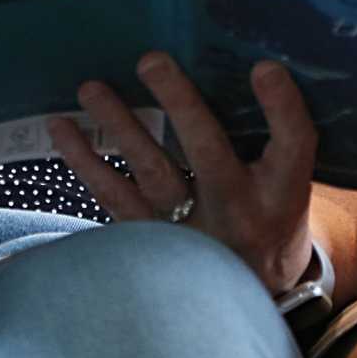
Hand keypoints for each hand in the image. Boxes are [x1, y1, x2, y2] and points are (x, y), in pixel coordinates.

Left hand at [47, 53, 315, 293]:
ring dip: (120, 126)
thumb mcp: (286, 183)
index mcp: (282, 193)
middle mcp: (238, 212)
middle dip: (180, 105)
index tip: (264, 68)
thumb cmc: (268, 217)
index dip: (281, 107)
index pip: (293, 144)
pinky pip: (113, 199)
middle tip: (151, 60)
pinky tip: (63, 129)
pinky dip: (86, 163)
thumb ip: (269, 137)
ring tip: (90, 88)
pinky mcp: (152, 245)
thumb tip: (234, 62)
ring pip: (152, 174)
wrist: (249, 297)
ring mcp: (191, 232)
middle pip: (209, 153)